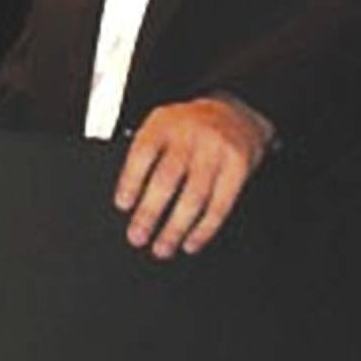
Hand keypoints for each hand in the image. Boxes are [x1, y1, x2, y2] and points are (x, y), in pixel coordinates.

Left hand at [114, 94, 273, 259]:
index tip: (122, 206)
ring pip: (194, 197)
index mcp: (164, 123)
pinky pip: (220, 205)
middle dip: (150, 212)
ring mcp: (215, 152)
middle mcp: (190, 135)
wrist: (234, 113)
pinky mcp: (237, 167)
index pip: (143, 153)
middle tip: (137, 236)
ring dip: (176, 228)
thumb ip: (144, 152)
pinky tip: (191, 242)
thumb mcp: (161, 125)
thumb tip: (127, 197)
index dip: (131, 181)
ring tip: (162, 247)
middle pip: (167, 178)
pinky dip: (204, 229)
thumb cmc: (187, 127)